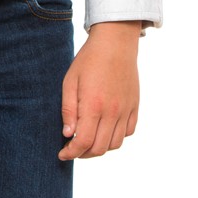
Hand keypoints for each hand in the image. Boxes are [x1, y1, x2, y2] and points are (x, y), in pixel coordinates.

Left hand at [58, 21, 141, 160]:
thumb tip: (67, 134)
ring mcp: (126, 110)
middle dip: (83, 154)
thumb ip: (68, 110)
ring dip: (100, 148)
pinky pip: (128, 132)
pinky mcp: (134, 106)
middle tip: (73, 148)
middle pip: (99, 148)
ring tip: (88, 140)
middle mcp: (112, 111)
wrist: (115, 43)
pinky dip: (116, 138)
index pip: (83, 142)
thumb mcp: (70, 81)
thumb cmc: (88, 60)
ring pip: (115, 144)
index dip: (71, 153)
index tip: (62, 154)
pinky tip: (105, 130)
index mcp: (94, 105)